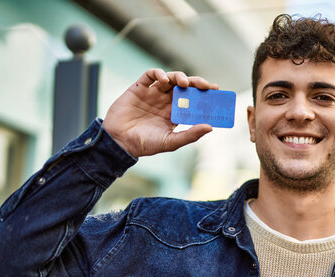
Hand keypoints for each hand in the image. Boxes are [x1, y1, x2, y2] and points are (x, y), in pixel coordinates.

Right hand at [103, 69, 218, 157]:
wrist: (119, 143)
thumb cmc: (144, 144)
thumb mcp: (170, 142)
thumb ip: (190, 135)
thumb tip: (210, 127)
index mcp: (174, 113)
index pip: (193, 100)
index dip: (204, 94)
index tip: (216, 91)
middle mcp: (165, 101)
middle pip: (184, 87)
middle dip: (196, 83)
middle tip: (205, 86)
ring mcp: (152, 93)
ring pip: (170, 79)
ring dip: (179, 77)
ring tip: (184, 83)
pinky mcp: (138, 88)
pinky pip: (150, 75)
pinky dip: (159, 74)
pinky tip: (164, 80)